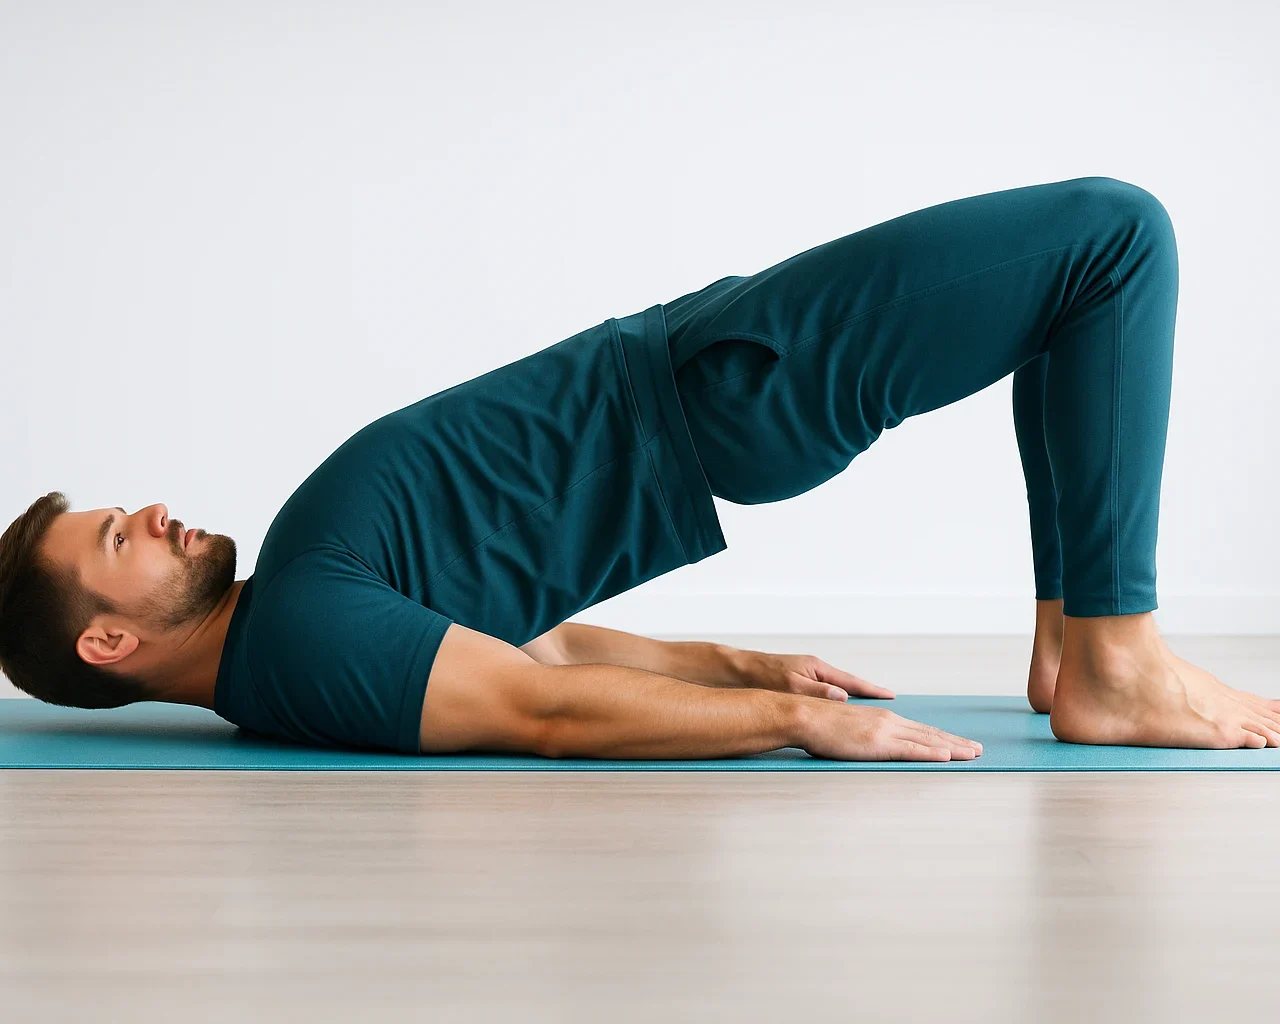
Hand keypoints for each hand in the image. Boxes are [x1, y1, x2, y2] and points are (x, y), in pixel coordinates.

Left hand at [733, 649, 894, 701]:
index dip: (871, 690)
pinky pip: (825, 695)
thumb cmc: (762, 675)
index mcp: (817, 669)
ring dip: (852, 699)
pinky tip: (838, 711)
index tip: (891, 695)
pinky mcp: (799, 684)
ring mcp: (808, 676)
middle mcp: (816, 671)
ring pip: (836, 691)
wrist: (739, 670)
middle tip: (889, 703)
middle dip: (867, 694)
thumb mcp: (791, 686)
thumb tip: (843, 697)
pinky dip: (836, 702)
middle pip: (848, 684)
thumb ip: (817, 692)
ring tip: (870, 710)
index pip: (851, 681)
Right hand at [797, 701, 982, 761]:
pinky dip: (931, 753)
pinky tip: (947, 756)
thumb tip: (871, 746)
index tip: (959, 743)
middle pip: (930, 734)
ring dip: (953, 748)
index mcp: (882, 719)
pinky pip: (910, 750)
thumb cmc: (819, 725)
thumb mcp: (848, 729)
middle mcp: (889, 722)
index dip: (942, 737)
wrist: (804, 715)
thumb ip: (865, 736)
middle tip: (978, 749)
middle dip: (957, 742)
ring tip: (973, 754)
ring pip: (927, 741)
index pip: (919, 730)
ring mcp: (885, 731)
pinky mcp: (877, 743)